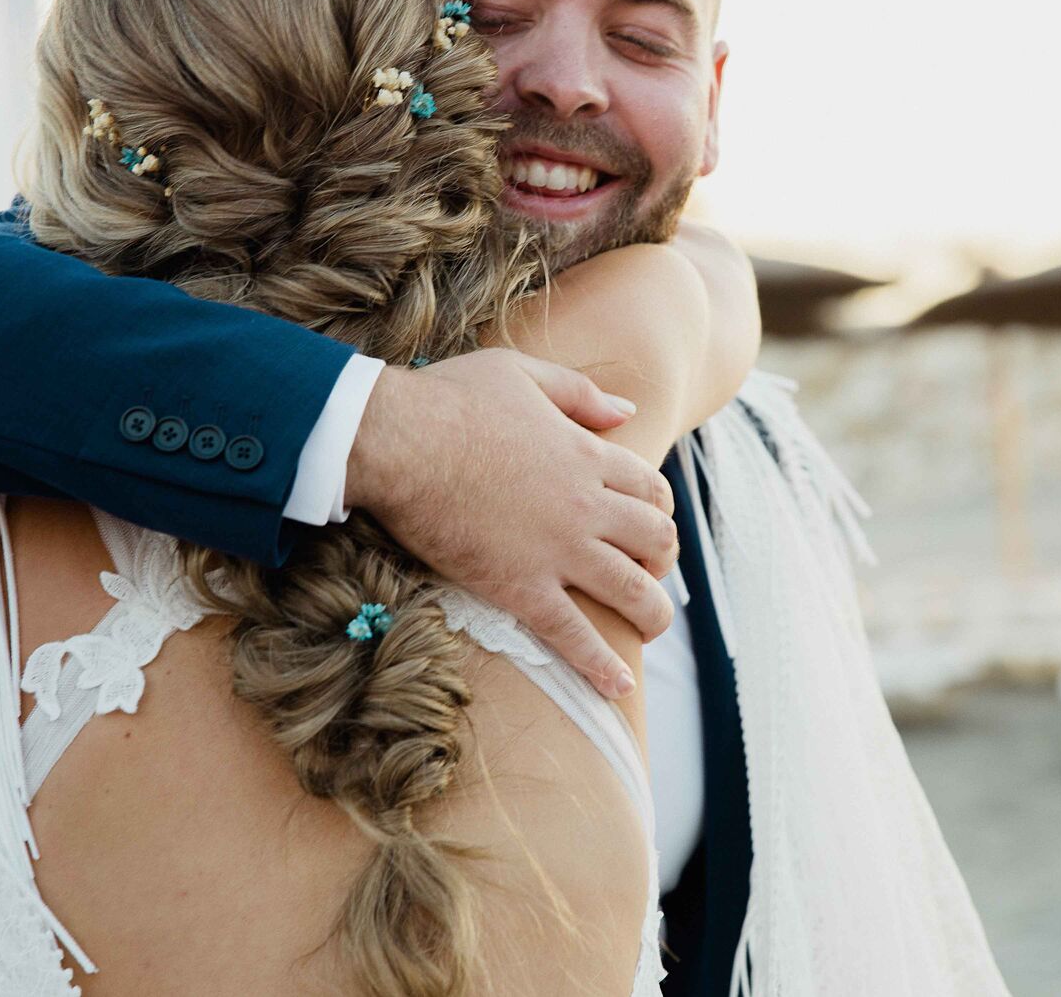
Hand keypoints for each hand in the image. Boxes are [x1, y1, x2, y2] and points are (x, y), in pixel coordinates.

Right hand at [344, 349, 678, 699]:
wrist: (397, 441)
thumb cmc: (449, 400)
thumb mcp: (522, 373)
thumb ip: (580, 393)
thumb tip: (628, 409)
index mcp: (586, 455)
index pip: (651, 489)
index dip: (659, 509)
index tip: (649, 523)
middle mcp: (586, 506)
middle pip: (655, 540)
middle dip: (663, 561)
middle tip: (652, 574)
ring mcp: (557, 550)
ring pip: (631, 591)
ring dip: (651, 614)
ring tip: (651, 629)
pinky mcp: (520, 587)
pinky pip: (573, 634)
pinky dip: (601, 665)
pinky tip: (618, 687)